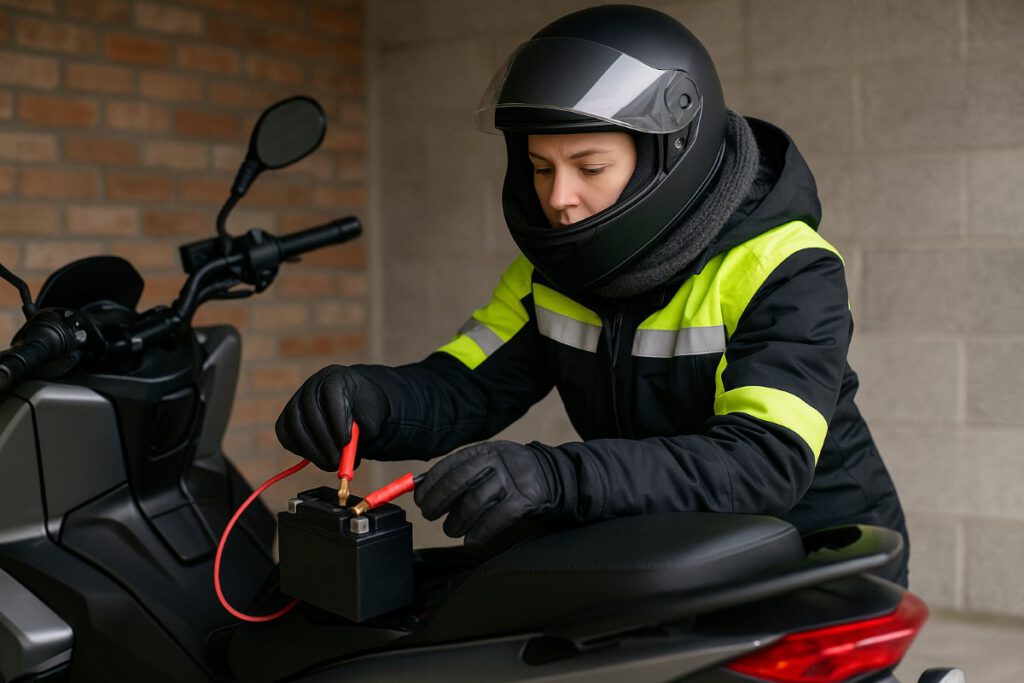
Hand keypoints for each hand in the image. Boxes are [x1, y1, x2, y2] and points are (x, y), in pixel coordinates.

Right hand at [275, 365, 387, 470]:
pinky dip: (300, 450)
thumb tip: (347, 457)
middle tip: (336, 462)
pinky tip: (317, 458)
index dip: (337, 419)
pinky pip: (286, 435)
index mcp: (336, 378)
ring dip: (312, 450)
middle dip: (324, 441)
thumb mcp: (371, 416)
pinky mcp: (286, 417)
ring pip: (295, 425)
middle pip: (311, 411)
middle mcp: (313, 385)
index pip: (332, 394)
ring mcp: (296, 400)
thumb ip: (363, 432)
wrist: (353, 404)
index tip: (345, 442)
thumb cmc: (363, 410)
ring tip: (330, 464)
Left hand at [414, 441, 560, 543]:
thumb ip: (461, 473)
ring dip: (456, 522)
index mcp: (485, 450)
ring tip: (451, 530)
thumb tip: (422, 488)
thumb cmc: (511, 475)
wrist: (554, 477)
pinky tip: (471, 539)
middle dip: (438, 501)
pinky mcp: (526, 500)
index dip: (431, 483)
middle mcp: (498, 461)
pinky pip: (496, 519)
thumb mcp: (489, 464)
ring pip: (475, 503)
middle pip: (459, 481)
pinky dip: (479, 533)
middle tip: (428, 514)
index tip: (419, 498)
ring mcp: (513, 480)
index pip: (451, 464)